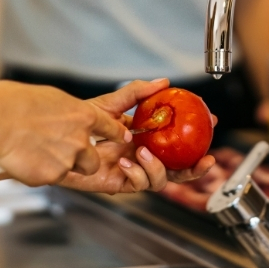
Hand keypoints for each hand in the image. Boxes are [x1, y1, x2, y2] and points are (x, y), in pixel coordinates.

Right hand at [0, 81, 130, 186]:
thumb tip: (71, 118)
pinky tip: (23, 158)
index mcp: (83, 116)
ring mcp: (67, 160)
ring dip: (62, 167)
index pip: (112, 128)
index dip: (117, 134)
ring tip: (38, 153)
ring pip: (74, 171)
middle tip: (61, 152)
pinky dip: (39, 172)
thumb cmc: (13, 104)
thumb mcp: (50, 99)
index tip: (122, 137)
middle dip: (83, 160)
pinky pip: (50, 177)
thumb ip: (67, 113)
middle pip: (94, 160)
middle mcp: (80, 140)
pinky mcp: (50, 177)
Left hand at [61, 79, 216, 193]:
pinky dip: (137, 174)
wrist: (57, 138)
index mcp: (144, 139)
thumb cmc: (79, 123)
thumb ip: (137, 93)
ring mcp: (131, 172)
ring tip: (144, 153)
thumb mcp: (111, 103)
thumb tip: (164, 82)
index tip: (211, 122)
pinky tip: (127, 162)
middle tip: (205, 158)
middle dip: (195, 167)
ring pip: (161, 181)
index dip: (196, 135)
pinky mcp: (117, 184)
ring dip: (159, 168)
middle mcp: (141, 157)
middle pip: (177, 169)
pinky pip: (137, 185)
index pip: (177, 141)